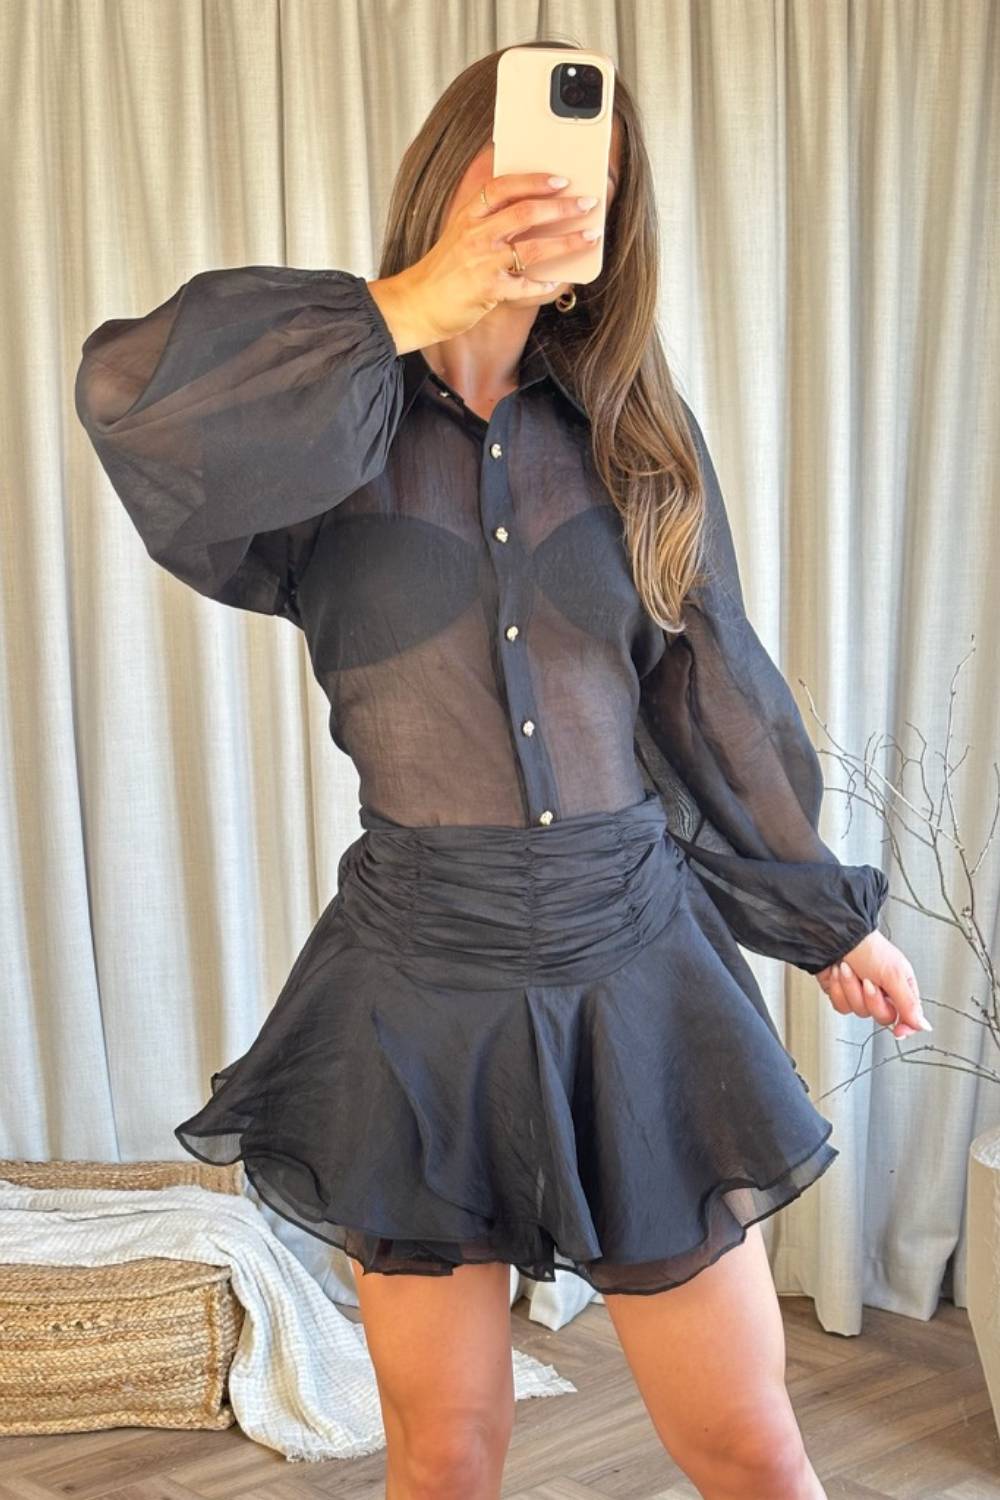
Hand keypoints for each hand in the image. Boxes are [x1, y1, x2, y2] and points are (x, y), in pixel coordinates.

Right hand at [368, 173, 600, 351]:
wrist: (417, 304)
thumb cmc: (442, 272)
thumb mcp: (459, 236)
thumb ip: (487, 223)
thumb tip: (529, 214)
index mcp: (469, 216)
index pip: (503, 187)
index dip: (533, 181)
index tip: (559, 179)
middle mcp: (476, 235)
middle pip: (526, 213)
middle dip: (562, 208)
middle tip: (586, 204)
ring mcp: (483, 262)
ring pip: (533, 247)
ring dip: (566, 242)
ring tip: (588, 238)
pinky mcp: (488, 290)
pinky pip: (526, 286)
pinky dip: (545, 284)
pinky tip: (558, 280)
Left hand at [815, 929, 930, 1039]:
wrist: (836, 939)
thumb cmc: (868, 948)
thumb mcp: (894, 975)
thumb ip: (909, 1004)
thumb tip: (923, 1025)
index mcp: (900, 986)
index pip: (908, 1017)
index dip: (905, 1027)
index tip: (899, 1031)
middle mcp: (883, 993)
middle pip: (882, 1017)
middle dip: (872, 999)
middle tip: (868, 981)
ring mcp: (861, 995)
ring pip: (860, 1011)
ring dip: (852, 989)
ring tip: (850, 970)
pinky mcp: (843, 995)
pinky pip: (842, 1007)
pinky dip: (839, 990)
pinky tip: (839, 974)